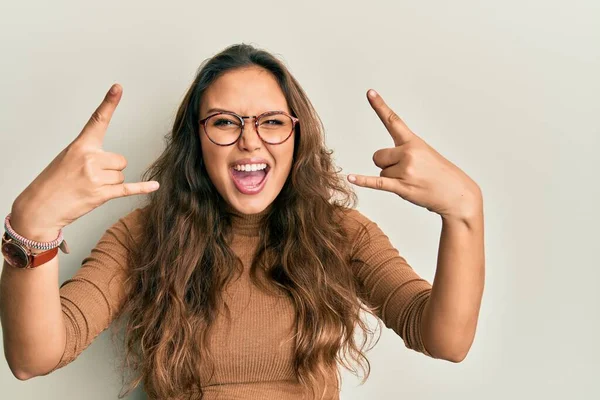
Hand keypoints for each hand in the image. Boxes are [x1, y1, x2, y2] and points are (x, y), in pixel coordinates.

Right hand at [11, 84, 159, 235]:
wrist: (40, 207)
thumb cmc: (53, 182)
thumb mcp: (67, 159)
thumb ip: (89, 153)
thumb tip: (112, 162)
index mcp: (80, 146)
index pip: (97, 120)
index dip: (109, 103)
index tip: (118, 87)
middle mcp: (89, 159)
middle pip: (120, 160)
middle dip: (110, 169)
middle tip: (90, 177)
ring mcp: (95, 177)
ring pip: (121, 175)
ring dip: (110, 183)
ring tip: (89, 187)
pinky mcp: (101, 194)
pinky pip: (128, 189)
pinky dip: (142, 188)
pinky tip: (155, 186)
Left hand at [348, 89, 480, 219]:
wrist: (458, 194)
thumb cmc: (441, 175)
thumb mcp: (426, 155)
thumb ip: (404, 152)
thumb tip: (382, 161)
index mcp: (414, 142)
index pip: (393, 120)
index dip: (380, 106)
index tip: (369, 92)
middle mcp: (408, 153)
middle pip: (378, 156)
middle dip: (386, 165)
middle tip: (407, 172)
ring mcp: (406, 170)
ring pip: (381, 172)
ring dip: (392, 179)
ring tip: (412, 181)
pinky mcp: (402, 186)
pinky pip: (377, 182)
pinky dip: (363, 181)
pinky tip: (350, 178)